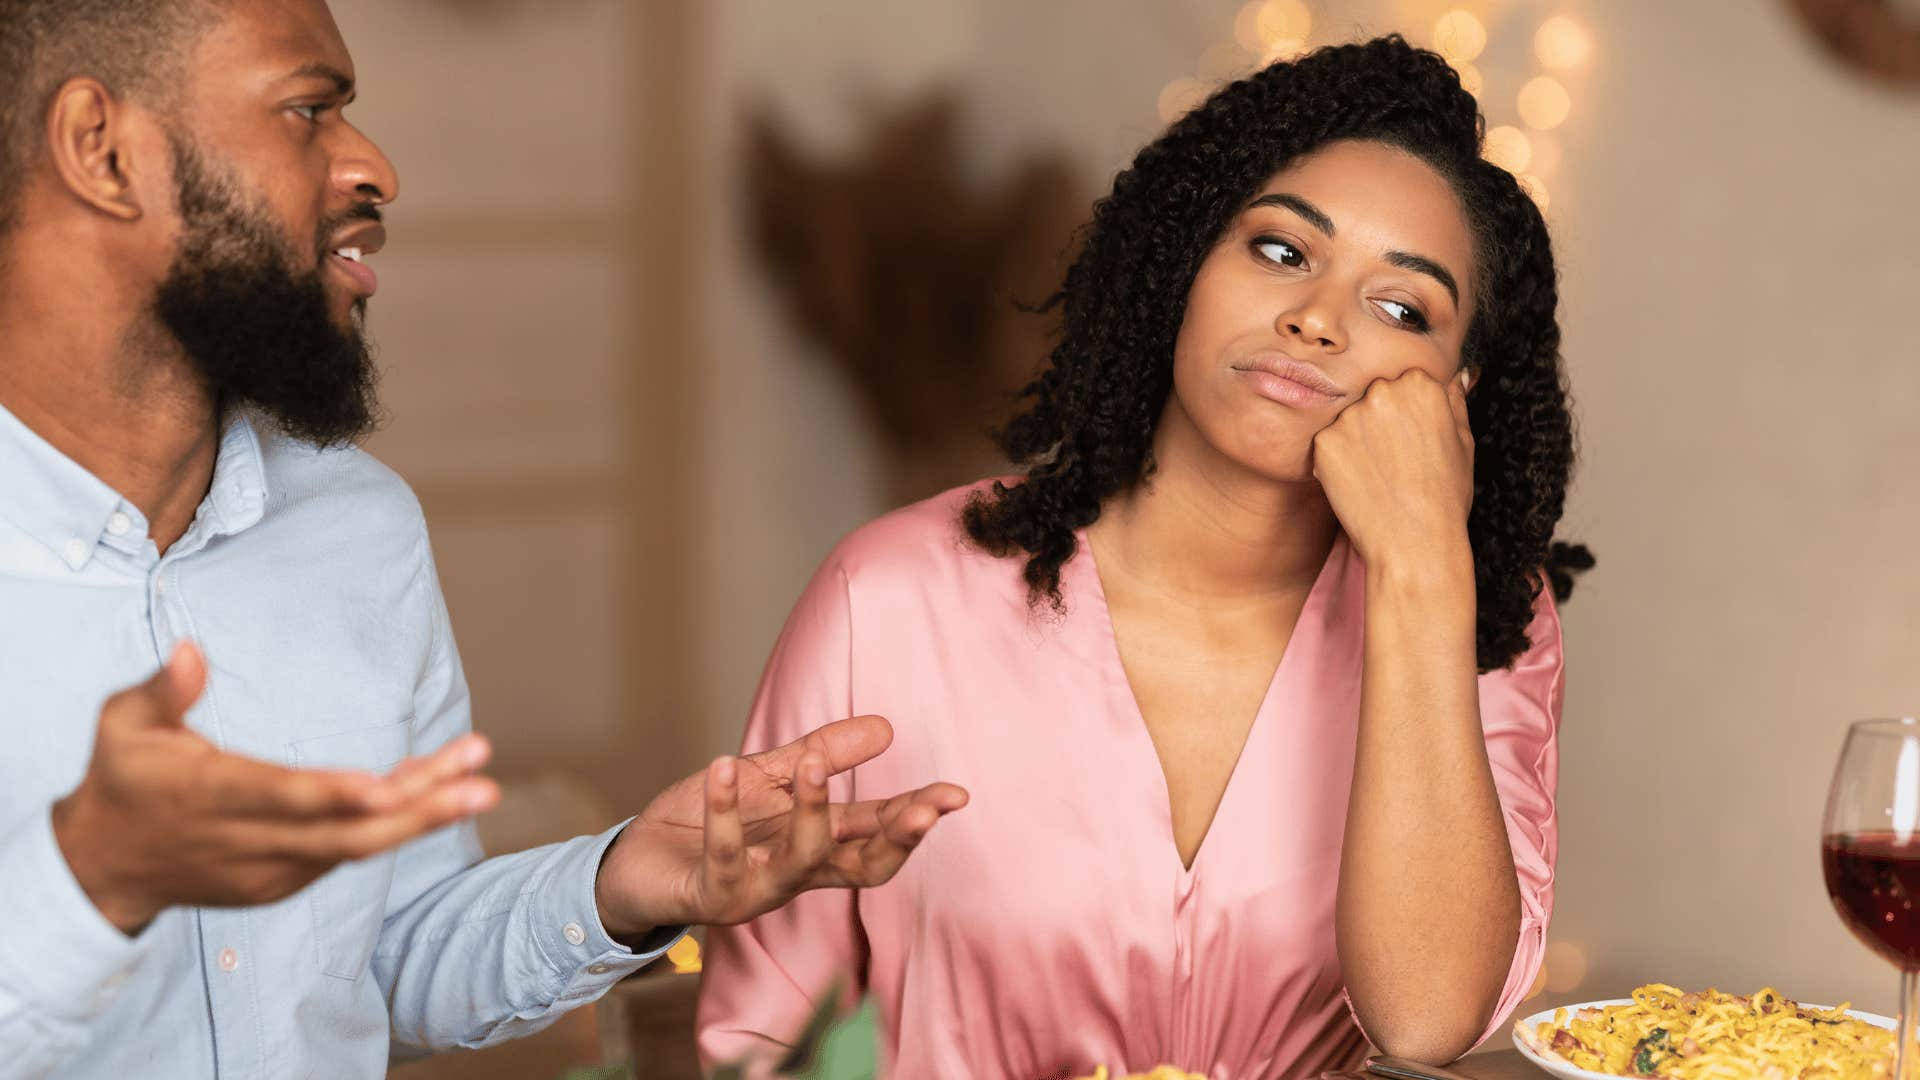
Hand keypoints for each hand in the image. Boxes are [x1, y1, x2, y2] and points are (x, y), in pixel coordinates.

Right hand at [51, 642, 499, 934]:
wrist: (103, 869)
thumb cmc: (123, 780)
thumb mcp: (121, 726)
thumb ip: (162, 691)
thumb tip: (191, 648)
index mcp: (208, 795)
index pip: (280, 798)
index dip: (334, 797)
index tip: (387, 790)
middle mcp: (247, 840)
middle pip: (344, 834)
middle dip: (417, 812)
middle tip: (481, 785)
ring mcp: (270, 870)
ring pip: (356, 846)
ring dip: (421, 814)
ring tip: (478, 781)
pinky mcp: (284, 882)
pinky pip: (347, 853)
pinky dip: (391, 825)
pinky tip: (435, 789)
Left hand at [594, 715, 967, 934]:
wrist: (633, 862)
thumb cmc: (702, 824)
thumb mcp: (769, 778)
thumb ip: (822, 755)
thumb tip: (886, 728)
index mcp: (816, 846)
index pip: (877, 835)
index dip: (916, 818)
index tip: (954, 795)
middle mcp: (795, 875)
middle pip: (861, 865)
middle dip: (895, 837)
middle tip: (924, 809)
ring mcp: (756, 890)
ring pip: (800, 860)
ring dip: (812, 811)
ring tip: (814, 763)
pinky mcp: (711, 896)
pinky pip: (723, 855)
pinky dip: (723, 810)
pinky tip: (724, 767)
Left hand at [1311, 367, 1474, 570]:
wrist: (1414, 543)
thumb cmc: (1444, 498)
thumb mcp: (1464, 443)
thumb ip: (1455, 402)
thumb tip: (1456, 376)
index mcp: (1421, 384)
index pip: (1405, 382)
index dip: (1407, 415)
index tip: (1411, 440)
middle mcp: (1383, 391)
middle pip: (1374, 396)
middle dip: (1379, 422)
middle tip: (1393, 461)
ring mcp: (1350, 415)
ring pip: (1348, 420)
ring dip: (1356, 441)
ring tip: (1377, 476)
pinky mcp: (1324, 441)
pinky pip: (1327, 444)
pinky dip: (1337, 462)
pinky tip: (1359, 484)